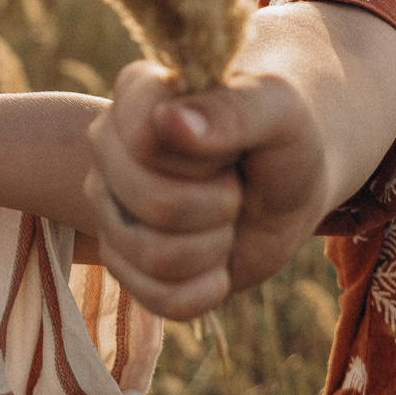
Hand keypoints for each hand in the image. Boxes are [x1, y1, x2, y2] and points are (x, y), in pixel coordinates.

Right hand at [87, 60, 320, 319]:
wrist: (287, 189)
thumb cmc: (282, 140)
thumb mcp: (280, 111)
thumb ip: (233, 109)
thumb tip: (170, 121)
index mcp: (137, 94)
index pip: (148, 142)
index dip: (206, 158)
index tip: (229, 146)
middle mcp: (108, 147)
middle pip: (156, 205)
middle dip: (219, 205)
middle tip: (233, 185)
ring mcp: (108, 207)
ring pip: (156, 256)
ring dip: (215, 247)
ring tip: (224, 218)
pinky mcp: (121, 261)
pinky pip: (159, 299)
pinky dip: (206, 289)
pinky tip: (218, 265)